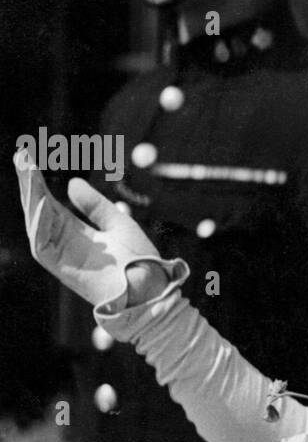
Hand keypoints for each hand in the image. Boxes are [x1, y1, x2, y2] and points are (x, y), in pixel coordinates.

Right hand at [15, 151, 166, 306]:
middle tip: (21, 154)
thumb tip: (72, 182)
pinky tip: (41, 201)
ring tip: (27, 170)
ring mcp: (61, 255)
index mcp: (76, 231)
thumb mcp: (118, 223)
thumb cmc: (139, 260)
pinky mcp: (61, 268)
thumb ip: (95, 205)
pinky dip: (39, 222)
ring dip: (30, 197)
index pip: (49, 202)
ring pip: (35, 223)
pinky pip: (42, 244)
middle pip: (38, 209)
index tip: (29, 157)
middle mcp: (64, 241)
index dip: (39, 181)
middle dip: (29, 183)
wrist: (151, 287)